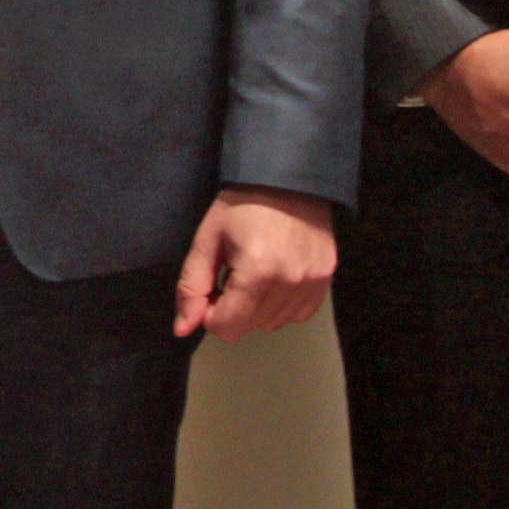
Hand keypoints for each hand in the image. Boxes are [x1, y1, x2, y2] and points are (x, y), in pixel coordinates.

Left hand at [174, 187, 337, 340]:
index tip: (211, 288)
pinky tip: (275, 277)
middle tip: (231, 274)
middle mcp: (290, 283)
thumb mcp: (207, 240)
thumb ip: (191, 287)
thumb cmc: (242, 205)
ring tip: (254, 272)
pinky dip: (281, 304)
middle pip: (249, 328)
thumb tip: (182, 330)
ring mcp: (313, 283)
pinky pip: (297, 314)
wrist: (286, 178)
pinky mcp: (326, 280)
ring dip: (257, 308)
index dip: (210, 313)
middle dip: (232, 309)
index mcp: (257, 272)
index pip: (227, 327)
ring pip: (273, 324)